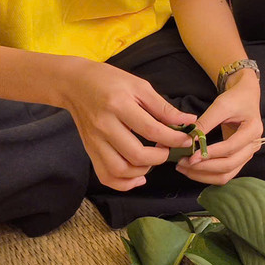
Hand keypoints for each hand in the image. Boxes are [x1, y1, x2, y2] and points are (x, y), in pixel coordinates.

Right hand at [59, 58, 196, 190]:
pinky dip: (123, 183)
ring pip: (120, 170)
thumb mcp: (140, 86)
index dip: (174, 139)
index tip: (186, 140)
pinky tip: (138, 176)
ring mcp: (95, 141)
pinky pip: (106, 175)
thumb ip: (163, 107)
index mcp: (119, 105)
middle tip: (170, 149)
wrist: (75, 84)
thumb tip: (188, 121)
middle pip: (136, 155)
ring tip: (154, 160)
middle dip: (160, 157)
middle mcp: (105, 126)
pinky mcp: (90, 151)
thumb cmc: (111, 81)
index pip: (152, 130)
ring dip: (143, 171)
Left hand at [177, 71, 262, 184]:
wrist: (245, 97)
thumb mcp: (220, 105)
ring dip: (204, 175)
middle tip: (183, 163)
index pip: (230, 148)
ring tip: (184, 168)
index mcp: (253, 130)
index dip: (210, 154)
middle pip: (229, 166)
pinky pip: (224, 174)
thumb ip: (205, 123)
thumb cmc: (235, 99)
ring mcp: (247, 155)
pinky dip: (208, 175)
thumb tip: (187, 141)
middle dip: (204, 168)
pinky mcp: (239, 159)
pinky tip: (193, 169)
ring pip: (226, 175)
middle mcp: (253, 146)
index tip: (191, 156)